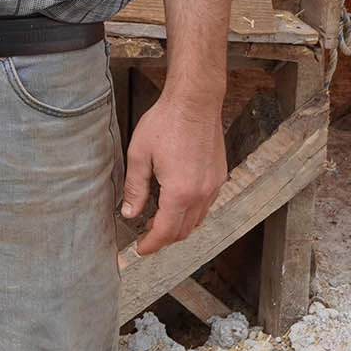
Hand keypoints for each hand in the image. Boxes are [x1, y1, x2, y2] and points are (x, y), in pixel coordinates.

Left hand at [119, 91, 225, 256]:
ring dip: (178, 226)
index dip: (151, 244)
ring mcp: (214, 186)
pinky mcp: (219, 176)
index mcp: (180, 192)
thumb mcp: (139, 155)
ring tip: (157, 219)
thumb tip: (130, 213)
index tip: (140, 249)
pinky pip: (206, 205)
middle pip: (183, 231)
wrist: (195, 102)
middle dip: (163, 237)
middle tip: (144, 234)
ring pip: (197, 220)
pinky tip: (177, 203)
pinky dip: (191, 213)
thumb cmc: (165, 123)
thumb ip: (135, 188)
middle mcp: (202, 194)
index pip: (165, 231)